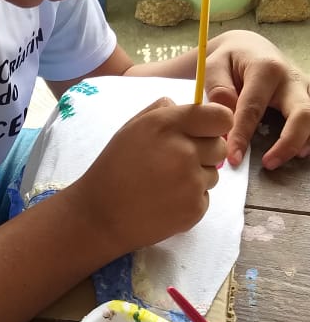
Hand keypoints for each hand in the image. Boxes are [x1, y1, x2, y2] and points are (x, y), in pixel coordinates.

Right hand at [69, 98, 232, 257]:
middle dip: (204, 153)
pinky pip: (205, 198)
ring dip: (196, 178)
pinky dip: (189, 200)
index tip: (207, 132)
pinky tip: (164, 202)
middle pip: (219, 147)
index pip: (220, 117)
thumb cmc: (114, 168)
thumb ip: (162, 111)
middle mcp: (184, 151)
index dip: (216, 124)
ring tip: (164, 184)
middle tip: (176, 163)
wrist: (100, 215)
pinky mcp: (194, 208)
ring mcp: (191, 182)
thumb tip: (187, 106)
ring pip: (213, 174)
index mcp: (167, 126)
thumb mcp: (131, 129)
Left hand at [204, 30, 309, 169]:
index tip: (233, 158)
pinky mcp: (308, 97)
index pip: (254, 109)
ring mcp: (304, 88)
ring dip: (302, 142)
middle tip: (268, 164)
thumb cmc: (228, 60)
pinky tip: (295, 152)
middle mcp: (291, 78)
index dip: (242, 136)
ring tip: (278, 159)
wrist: (248, 48)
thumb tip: (227, 121)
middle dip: (288, 143)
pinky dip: (307, 138)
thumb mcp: (213, 67)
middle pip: (302, 113)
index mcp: (266, 69)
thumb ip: (217, 91)